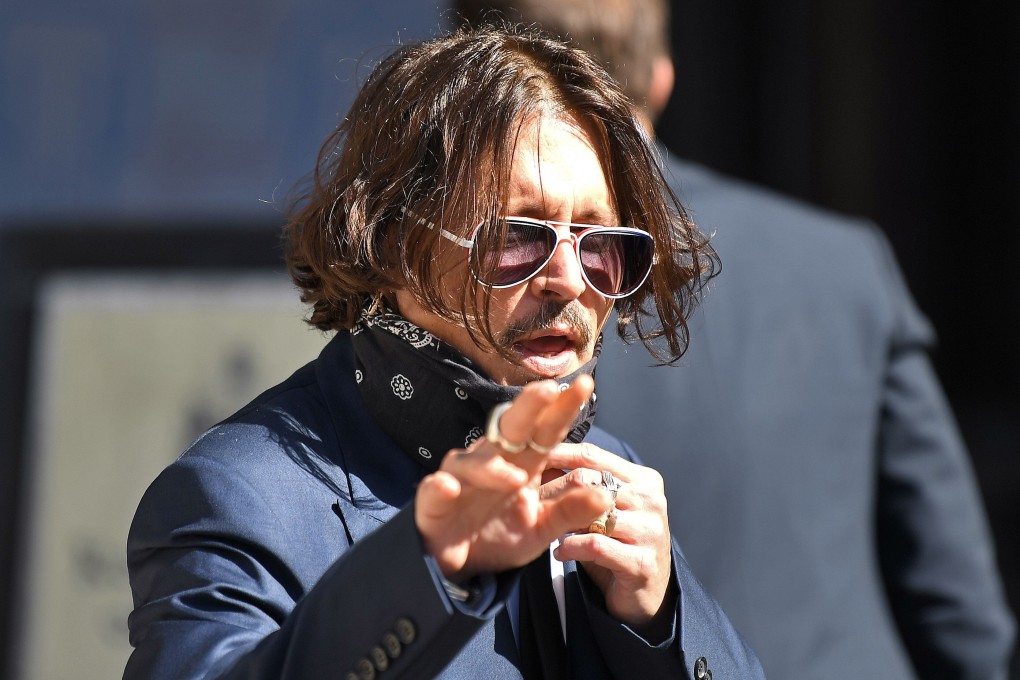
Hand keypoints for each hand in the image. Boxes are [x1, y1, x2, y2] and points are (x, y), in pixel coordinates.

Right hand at [414, 374, 612, 579]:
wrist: (462, 566)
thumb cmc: (500, 535)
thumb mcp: (542, 528)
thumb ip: (570, 511)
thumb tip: (606, 494)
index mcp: (522, 463)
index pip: (546, 430)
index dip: (563, 408)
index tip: (585, 385)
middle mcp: (492, 461)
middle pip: (510, 427)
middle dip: (528, 407)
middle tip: (548, 390)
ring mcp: (461, 478)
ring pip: (474, 461)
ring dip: (493, 467)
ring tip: (516, 478)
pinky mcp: (434, 500)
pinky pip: (436, 489)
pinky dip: (441, 487)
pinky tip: (449, 487)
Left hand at [542, 443, 674, 629]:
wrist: (645, 592)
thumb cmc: (618, 544)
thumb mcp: (601, 511)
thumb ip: (580, 486)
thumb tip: (542, 461)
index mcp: (643, 480)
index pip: (593, 457)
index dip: (558, 455)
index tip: (531, 460)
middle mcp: (651, 501)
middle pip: (589, 483)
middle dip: (554, 492)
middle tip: (530, 503)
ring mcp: (650, 531)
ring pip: (592, 513)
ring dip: (563, 522)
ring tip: (546, 529)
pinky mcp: (642, 562)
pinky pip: (596, 545)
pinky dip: (572, 547)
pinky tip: (560, 552)